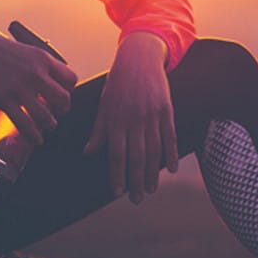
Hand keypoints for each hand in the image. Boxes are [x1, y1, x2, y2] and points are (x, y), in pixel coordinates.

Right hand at [0, 8, 78, 144]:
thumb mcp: (22, 48)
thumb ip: (35, 63)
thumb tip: (43, 76)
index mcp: (42, 58)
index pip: (70, 79)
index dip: (68, 91)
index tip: (61, 96)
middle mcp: (35, 72)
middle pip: (64, 99)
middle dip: (62, 110)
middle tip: (56, 114)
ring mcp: (20, 86)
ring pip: (46, 116)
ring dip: (49, 126)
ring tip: (47, 128)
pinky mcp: (4, 98)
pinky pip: (25, 123)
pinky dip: (33, 135)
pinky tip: (36, 139)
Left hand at [83, 32, 178, 203]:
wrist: (139, 58)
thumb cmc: (118, 83)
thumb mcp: (104, 105)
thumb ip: (98, 131)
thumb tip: (87, 154)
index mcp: (115, 119)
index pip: (116, 153)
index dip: (117, 174)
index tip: (117, 192)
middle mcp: (134, 119)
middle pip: (136, 156)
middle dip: (136, 180)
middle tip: (136, 199)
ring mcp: (152, 114)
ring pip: (154, 150)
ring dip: (152, 172)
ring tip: (151, 189)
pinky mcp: (166, 109)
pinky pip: (170, 136)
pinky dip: (171, 153)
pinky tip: (170, 169)